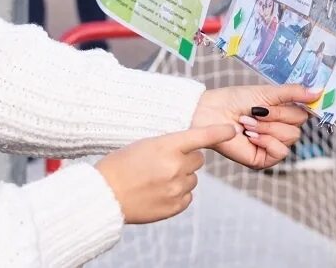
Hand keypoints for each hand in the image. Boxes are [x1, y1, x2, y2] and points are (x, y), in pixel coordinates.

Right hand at [96, 124, 237, 223]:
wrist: (104, 194)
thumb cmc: (119, 165)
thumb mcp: (143, 145)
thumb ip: (169, 146)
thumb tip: (188, 151)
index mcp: (166, 146)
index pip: (200, 136)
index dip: (219, 132)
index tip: (232, 130)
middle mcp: (175, 166)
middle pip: (198, 159)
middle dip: (187, 159)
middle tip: (165, 162)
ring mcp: (176, 188)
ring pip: (193, 178)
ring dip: (181, 177)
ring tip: (156, 179)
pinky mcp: (175, 206)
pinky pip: (187, 196)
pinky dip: (177, 194)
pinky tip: (158, 192)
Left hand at [190, 84, 316, 170]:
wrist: (212, 113)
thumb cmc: (235, 100)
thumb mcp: (267, 93)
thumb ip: (294, 93)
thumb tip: (319, 91)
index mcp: (282, 113)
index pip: (305, 112)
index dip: (305, 106)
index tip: (307, 99)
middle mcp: (279, 129)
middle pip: (298, 125)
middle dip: (277, 115)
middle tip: (257, 111)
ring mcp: (272, 145)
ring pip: (290, 137)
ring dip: (268, 127)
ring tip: (248, 123)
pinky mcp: (263, 159)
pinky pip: (280, 152)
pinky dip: (267, 141)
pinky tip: (251, 136)